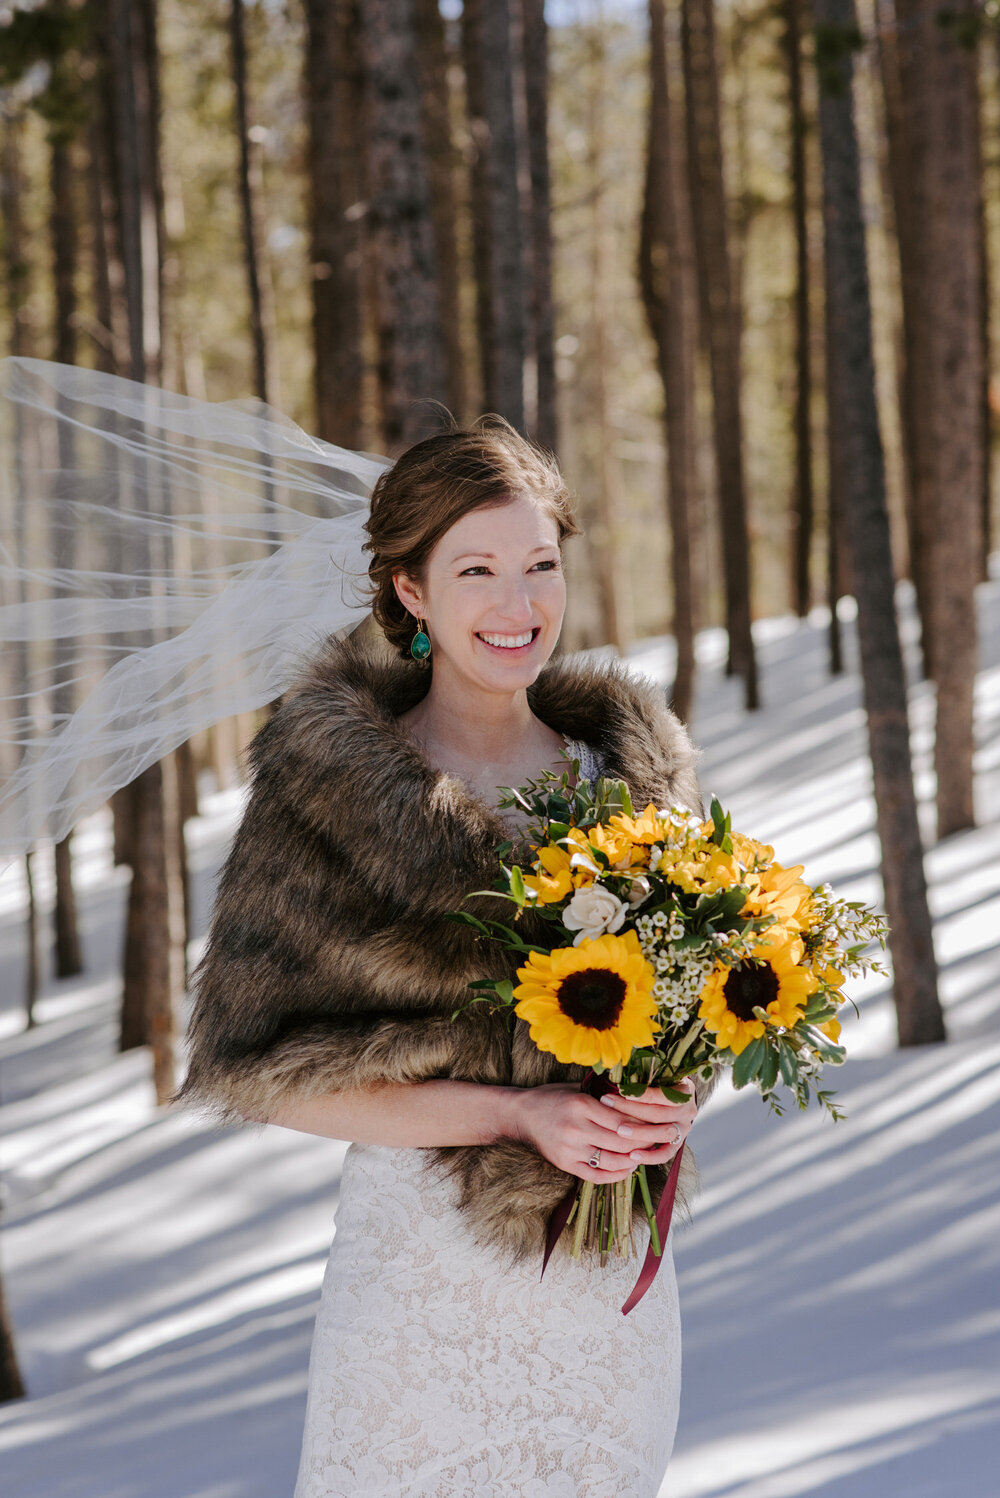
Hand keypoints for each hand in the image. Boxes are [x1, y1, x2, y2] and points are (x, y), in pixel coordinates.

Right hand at [509, 1077, 695, 1183]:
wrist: (521, 1114)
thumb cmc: (552, 1097)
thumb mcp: (577, 1087)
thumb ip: (603, 1092)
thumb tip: (636, 1095)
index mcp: (580, 1105)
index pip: (621, 1120)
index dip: (642, 1125)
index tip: (658, 1124)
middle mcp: (575, 1128)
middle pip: (620, 1141)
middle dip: (643, 1143)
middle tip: (659, 1141)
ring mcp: (569, 1149)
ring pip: (611, 1161)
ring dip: (632, 1160)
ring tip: (645, 1154)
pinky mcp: (564, 1164)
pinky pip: (596, 1175)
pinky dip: (616, 1174)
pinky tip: (628, 1168)